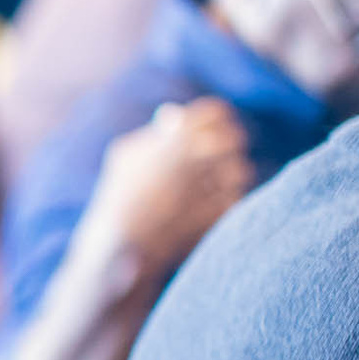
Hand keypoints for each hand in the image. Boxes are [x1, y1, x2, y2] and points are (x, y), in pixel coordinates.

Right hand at [79, 98, 253, 286]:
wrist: (118, 246)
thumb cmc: (117, 198)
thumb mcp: (124, 156)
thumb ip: (153, 133)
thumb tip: (173, 114)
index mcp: (174, 137)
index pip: (216, 113)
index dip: (219, 121)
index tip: (216, 132)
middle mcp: (195, 157)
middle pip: (235, 138)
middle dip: (230, 148)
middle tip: (222, 159)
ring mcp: (208, 187)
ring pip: (241, 171)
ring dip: (232, 177)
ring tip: (216, 186)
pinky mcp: (217, 214)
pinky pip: (235, 199)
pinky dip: (226, 204)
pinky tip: (210, 209)